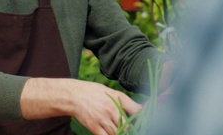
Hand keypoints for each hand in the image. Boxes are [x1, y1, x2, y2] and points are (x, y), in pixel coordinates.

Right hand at [20, 78, 140, 134]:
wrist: (73, 95)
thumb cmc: (93, 92)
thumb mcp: (111, 92)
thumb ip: (125, 101)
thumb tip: (140, 109)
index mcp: (118, 99)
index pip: (137, 111)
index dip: (145, 118)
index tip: (149, 122)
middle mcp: (112, 110)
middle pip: (129, 125)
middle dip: (133, 129)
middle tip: (135, 129)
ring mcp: (103, 119)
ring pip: (119, 133)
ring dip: (122, 133)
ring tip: (123, 130)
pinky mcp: (94, 127)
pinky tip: (114, 133)